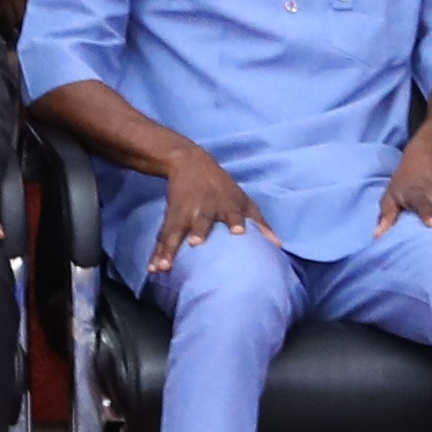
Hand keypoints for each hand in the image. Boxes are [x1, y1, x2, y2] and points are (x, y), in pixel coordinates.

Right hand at [145, 153, 269, 272]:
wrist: (190, 162)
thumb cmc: (223, 187)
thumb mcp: (244, 200)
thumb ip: (260, 223)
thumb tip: (279, 246)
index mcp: (227, 203)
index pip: (234, 212)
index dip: (236, 220)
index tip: (239, 232)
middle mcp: (206, 207)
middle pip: (202, 220)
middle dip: (199, 231)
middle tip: (196, 243)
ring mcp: (186, 212)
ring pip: (177, 232)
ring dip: (169, 250)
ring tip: (163, 267)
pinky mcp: (172, 216)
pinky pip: (163, 237)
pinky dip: (157, 253)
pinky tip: (153, 268)